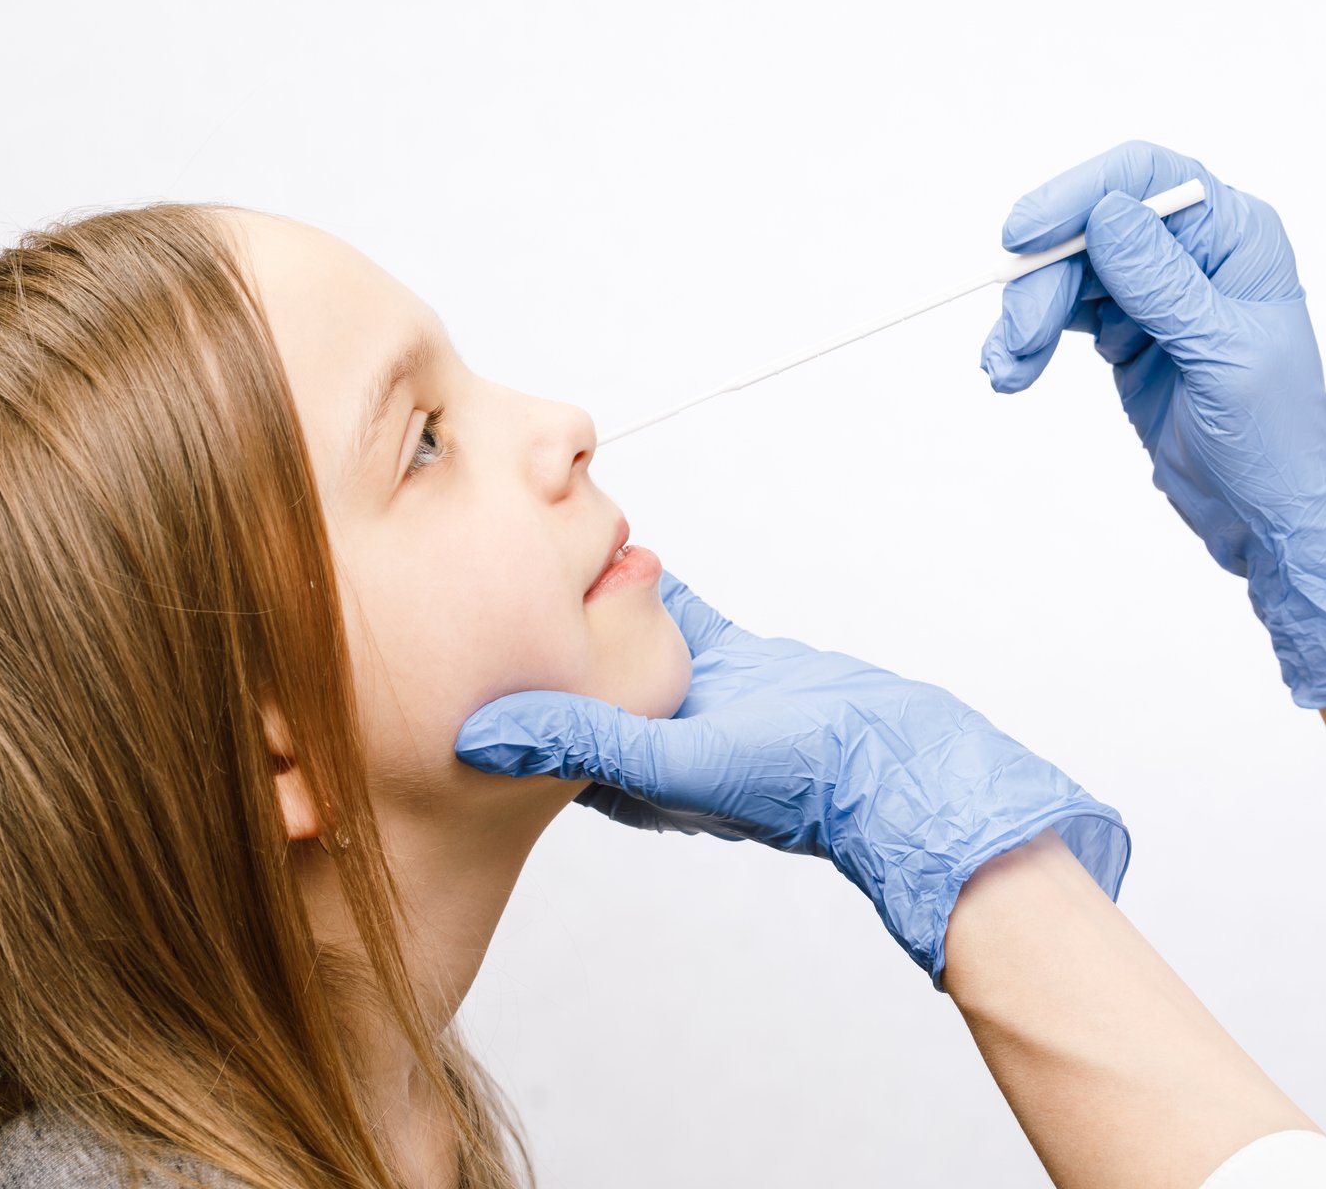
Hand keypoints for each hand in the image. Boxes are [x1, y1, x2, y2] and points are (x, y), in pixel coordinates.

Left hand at [455, 573, 1129, 985]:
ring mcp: (688, 698)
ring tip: (529, 544)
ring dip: (579, 599)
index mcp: (620, 778)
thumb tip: (482, 734)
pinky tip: (621, 544)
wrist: (901, 765)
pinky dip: (644, 583)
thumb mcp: (682, 759)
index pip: (531, 737)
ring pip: (612, 639)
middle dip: (518, 636)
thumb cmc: (801, 782)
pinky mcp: (732, 662)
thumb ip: (586, 738)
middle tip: (459, 571)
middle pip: (563, 682)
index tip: (425, 642)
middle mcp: (646, 739)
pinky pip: (672, 614)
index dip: (486, 695)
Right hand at [979, 140, 1325, 706]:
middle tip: (1014, 338)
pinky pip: (1065, 314)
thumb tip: (1106, 214)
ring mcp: (1157, 291)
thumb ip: (1163, 285)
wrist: (1271, 513)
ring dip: (1028, 315)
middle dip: (1042, 279)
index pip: (1147, 178)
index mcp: (1234, 236)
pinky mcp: (1128, 332)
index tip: (1024, 234)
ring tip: (1007, 369)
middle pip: (1092, 228)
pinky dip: (1032, 338)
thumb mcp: (1222, 358)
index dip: (1079, 194)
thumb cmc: (1277, 438)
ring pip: (1069, 272)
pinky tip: (1013, 370)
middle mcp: (1194, 251)